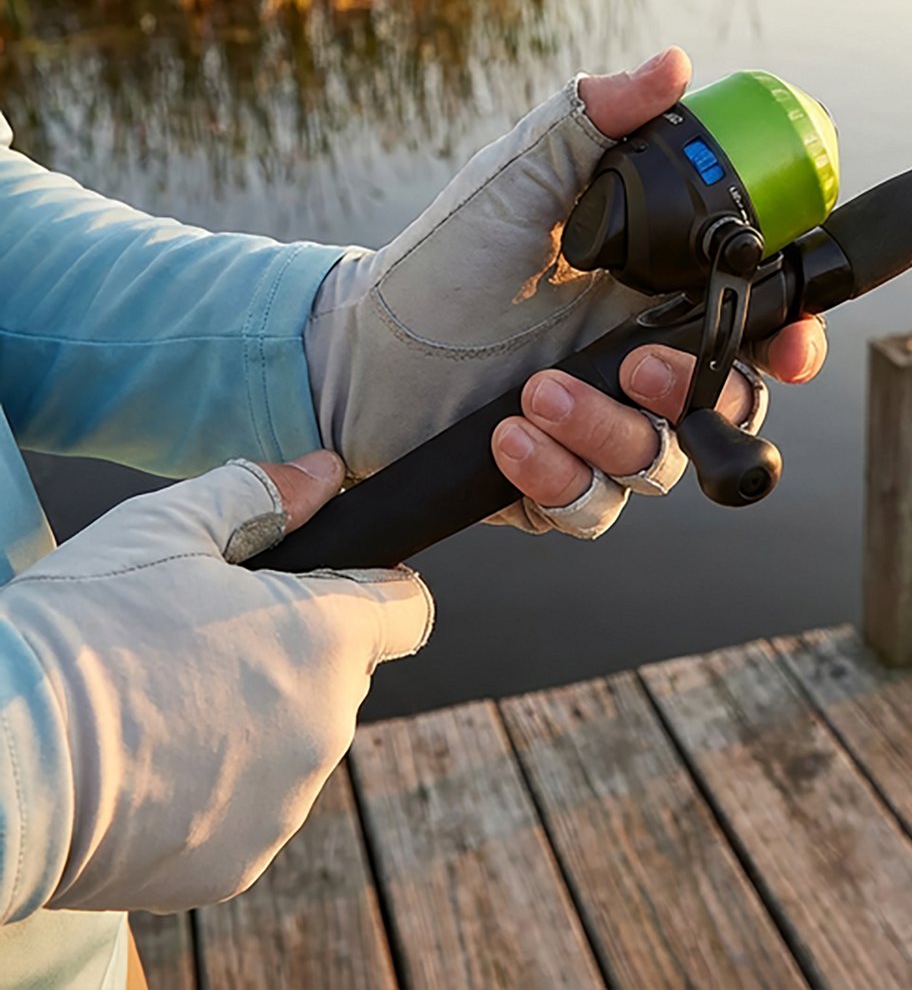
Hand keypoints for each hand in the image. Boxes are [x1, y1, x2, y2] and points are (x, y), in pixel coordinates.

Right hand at [0, 452, 430, 915]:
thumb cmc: (79, 636)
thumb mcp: (167, 528)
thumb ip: (262, 494)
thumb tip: (326, 474)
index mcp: (328, 639)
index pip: (406, 607)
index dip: (373, 583)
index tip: (326, 580)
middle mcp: (328, 727)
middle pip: (343, 673)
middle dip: (296, 649)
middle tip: (208, 635)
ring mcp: (285, 803)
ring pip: (295, 740)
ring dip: (257, 718)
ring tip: (166, 700)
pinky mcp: (237, 863)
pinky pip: (251, 806)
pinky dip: (217, 785)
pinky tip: (151, 763)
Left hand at [304, 48, 826, 538]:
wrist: (360, 341)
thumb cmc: (450, 255)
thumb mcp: (523, 174)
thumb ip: (596, 119)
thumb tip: (674, 64)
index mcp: (658, 296)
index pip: (758, 325)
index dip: (792, 340)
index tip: (791, 348)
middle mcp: (643, 367)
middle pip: (729, 404)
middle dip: (697, 392)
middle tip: (639, 365)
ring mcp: (604, 431)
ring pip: (660, 464)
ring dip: (609, 434)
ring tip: (538, 393)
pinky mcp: (556, 486)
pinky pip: (592, 506)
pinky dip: (557, 476)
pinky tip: (509, 437)